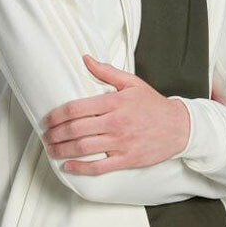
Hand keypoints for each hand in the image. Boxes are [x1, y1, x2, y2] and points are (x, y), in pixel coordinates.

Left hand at [42, 54, 189, 174]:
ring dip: (62, 150)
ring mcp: (121, 143)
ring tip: (51, 150)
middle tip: (45, 136)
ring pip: (84, 148)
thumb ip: (106, 71)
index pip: (76, 108)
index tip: (47, 120)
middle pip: (75, 129)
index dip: (56, 116)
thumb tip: (85, 59)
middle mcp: (116, 123)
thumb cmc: (153, 105)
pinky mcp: (127, 159)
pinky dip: (80, 168)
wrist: (180, 127)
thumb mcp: (132, 83)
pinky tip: (68, 166)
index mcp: (115, 102)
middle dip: (55, 134)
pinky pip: (99, 167)